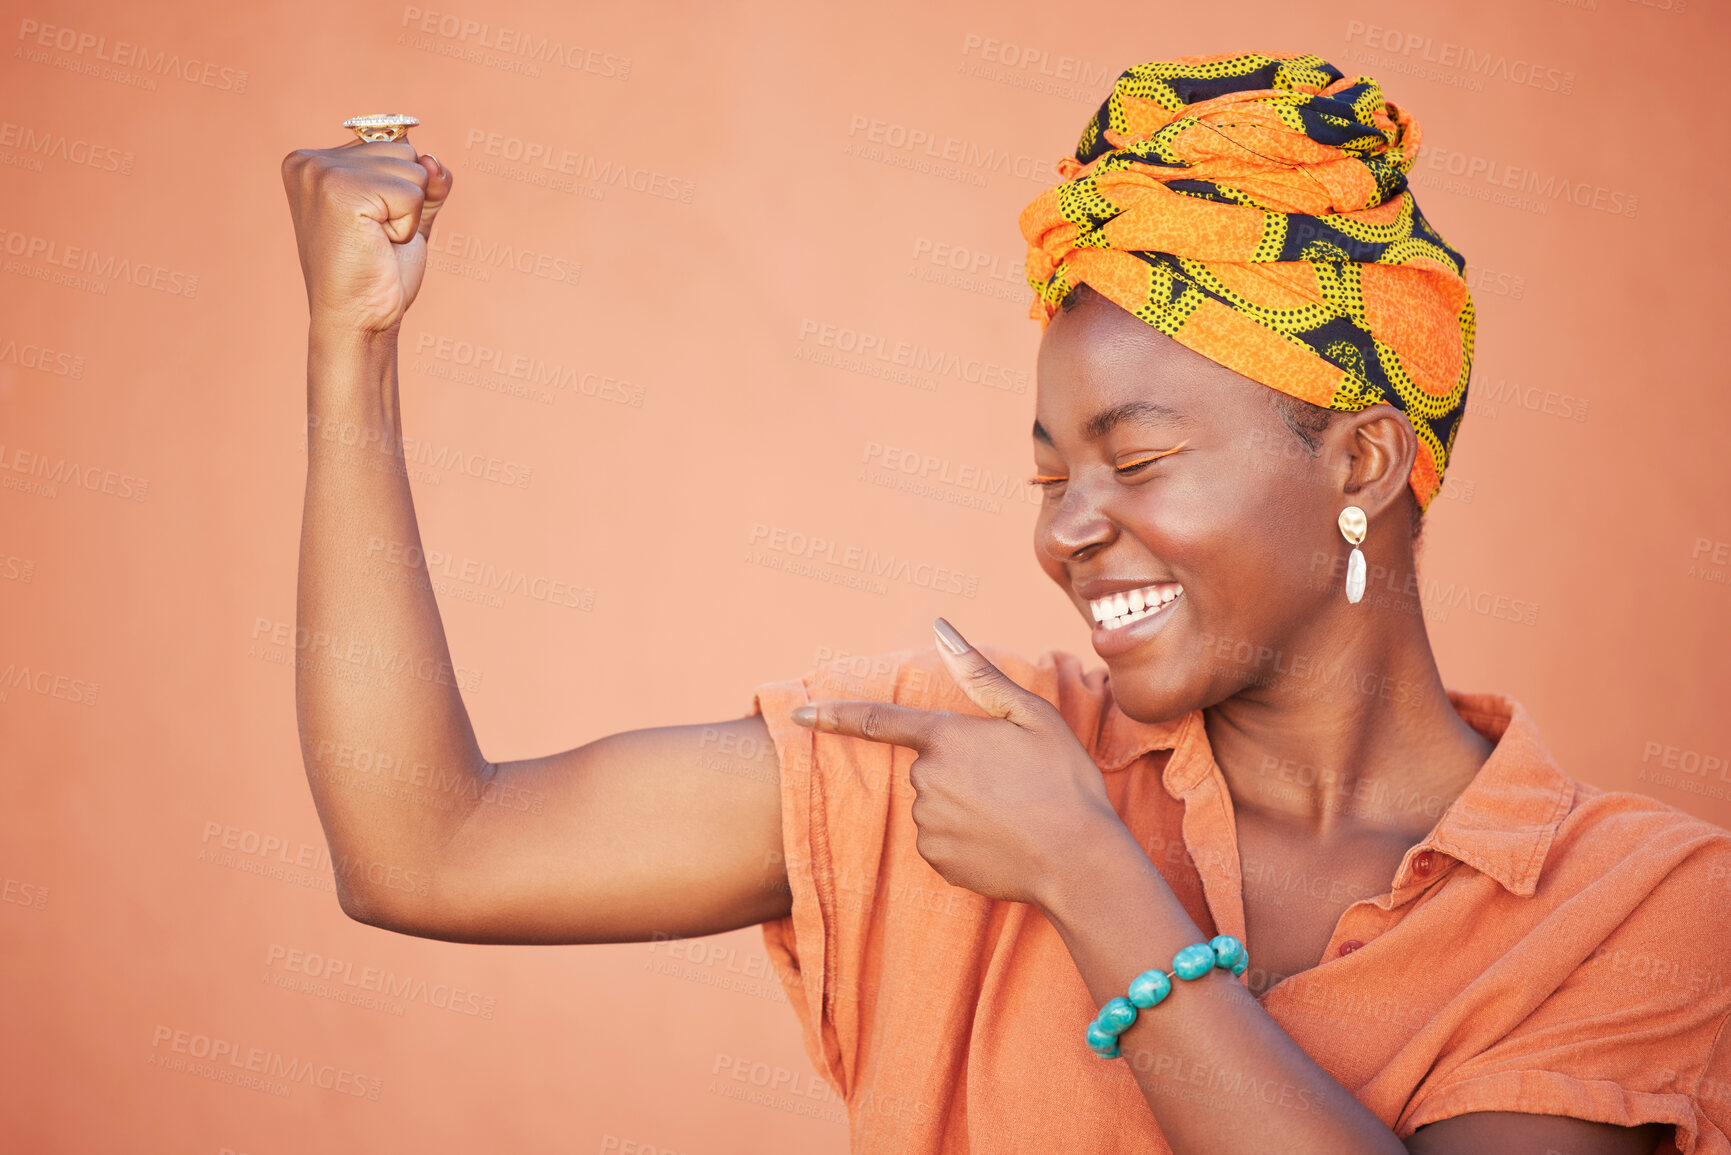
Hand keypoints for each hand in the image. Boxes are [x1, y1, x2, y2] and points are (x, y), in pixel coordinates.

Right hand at [280, 135, 451, 335]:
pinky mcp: (340, 191)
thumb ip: (426, 181)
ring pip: (413, 170)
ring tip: (375, 241)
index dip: (402, 190)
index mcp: (314, 162)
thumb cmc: (379, 274)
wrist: (360, 321)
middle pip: (405, 151)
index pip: (392, 143)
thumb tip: (433, 161)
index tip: (371, 226)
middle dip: (406, 200)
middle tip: (375, 238)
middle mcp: (310, 161)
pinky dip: (407, 226)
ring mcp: (321, 173)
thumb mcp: (408, 216)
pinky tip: (378, 244)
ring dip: (408, 214)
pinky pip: (412, 193)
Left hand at [791, 618, 1128, 906]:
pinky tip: (1002, 841)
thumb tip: (941, 626)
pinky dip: (966, 839)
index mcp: (946, 737)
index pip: (878, 720)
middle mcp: (926, 781)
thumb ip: (979, 673)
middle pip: (927, 767)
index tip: (800, 714)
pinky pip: (941, 841)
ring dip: (964, 805)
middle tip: (1012, 782)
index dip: (834, 715)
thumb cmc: (1064, 781)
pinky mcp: (936, 860)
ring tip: (1014, 812)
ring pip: (934, 804)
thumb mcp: (1032, 716)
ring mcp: (928, 824)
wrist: (1079, 860)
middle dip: (958, 769)